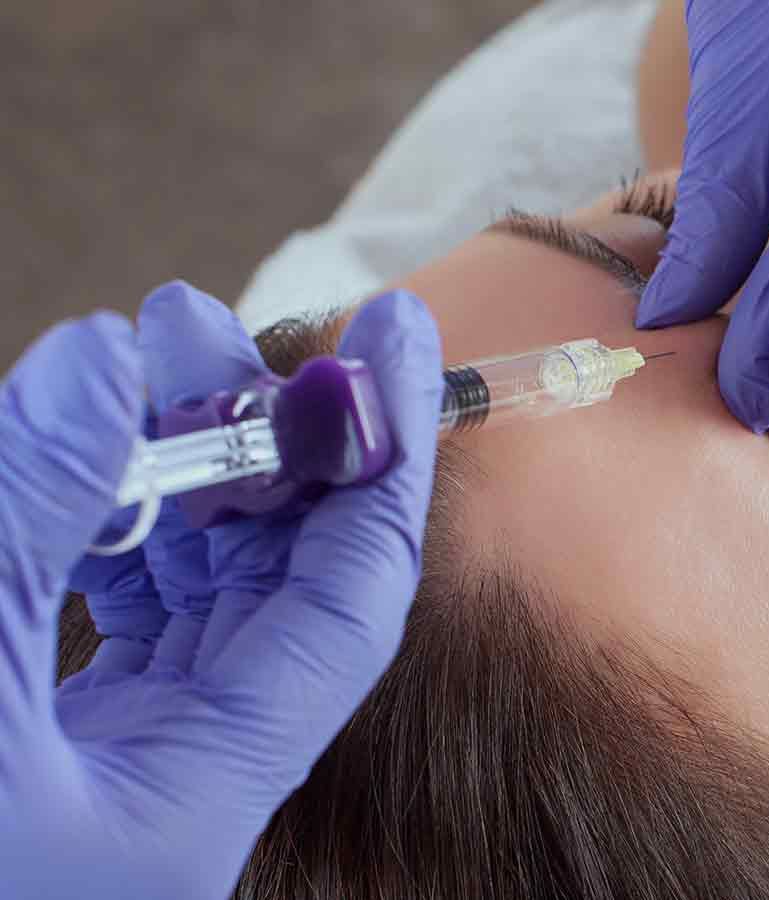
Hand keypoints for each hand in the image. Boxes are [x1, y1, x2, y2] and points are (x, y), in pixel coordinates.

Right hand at [0, 283, 441, 899]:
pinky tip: (86, 458)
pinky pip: (126, 619)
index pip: (353, 591)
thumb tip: (101, 357)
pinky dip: (114, 532)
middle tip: (196, 321)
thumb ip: (30, 514)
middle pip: (275, 574)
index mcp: (209, 787)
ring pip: (195, 589)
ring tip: (135, 355)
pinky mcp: (58, 754)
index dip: (381, 452)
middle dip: (254, 437)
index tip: (390, 333)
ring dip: (176, 471)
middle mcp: (191, 776)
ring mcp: (126, 764)